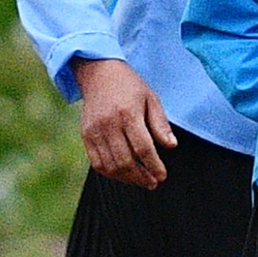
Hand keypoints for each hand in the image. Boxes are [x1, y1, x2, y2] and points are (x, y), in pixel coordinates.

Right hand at [72, 57, 176, 188]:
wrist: (99, 74)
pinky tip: (124, 174)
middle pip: (125, 161)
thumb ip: (160, 124)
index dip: (154, 166)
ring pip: (110, 166)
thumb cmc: (130, 86)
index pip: (143, 148)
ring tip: (141, 181)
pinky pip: (97, 162)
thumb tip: (171, 146)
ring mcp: (95, 131)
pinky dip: (111, 173)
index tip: (162, 176)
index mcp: (128, 114)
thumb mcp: (151, 99)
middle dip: (141, 177)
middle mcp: (109, 124)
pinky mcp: (86, 135)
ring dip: (127, 179)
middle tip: (153, 182)